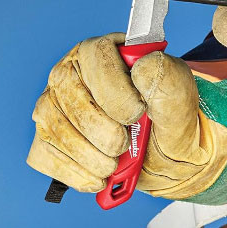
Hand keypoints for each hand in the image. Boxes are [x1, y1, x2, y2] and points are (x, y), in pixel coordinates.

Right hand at [27, 33, 226, 199]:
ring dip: (94, 160)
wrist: (162, 154)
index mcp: (102, 52)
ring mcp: (52, 106)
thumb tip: (142, 67)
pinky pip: (46, 156)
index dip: (117, 95)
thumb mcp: (181, 100)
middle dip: (107, 135)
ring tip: (115, 164)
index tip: (137, 115)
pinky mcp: (44, 137)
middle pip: (74, 102)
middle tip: (127, 144)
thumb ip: (169, 80)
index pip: (97, 59)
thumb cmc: (167, 121)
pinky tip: (98, 175)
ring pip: (57, 132)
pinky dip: (77, 175)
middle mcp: (69, 73)